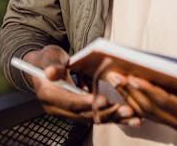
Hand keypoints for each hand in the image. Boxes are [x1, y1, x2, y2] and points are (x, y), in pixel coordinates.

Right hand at [21, 45, 135, 123]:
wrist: (44, 67)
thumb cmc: (47, 59)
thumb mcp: (49, 57)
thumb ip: (51, 64)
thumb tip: (51, 73)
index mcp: (48, 95)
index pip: (70, 102)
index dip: (87, 103)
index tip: (104, 101)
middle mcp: (56, 108)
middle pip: (84, 114)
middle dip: (106, 113)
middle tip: (126, 109)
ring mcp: (67, 112)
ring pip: (92, 118)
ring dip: (113, 118)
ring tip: (132, 115)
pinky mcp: (77, 112)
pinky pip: (95, 117)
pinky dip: (112, 118)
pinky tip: (128, 118)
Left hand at [104, 72, 176, 133]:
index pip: (166, 102)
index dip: (149, 90)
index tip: (133, 77)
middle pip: (150, 106)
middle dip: (130, 90)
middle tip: (114, 74)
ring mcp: (173, 124)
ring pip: (144, 109)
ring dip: (127, 93)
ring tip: (113, 76)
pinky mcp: (168, 119)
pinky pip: (146, 110)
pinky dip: (132, 98)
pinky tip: (121, 85)